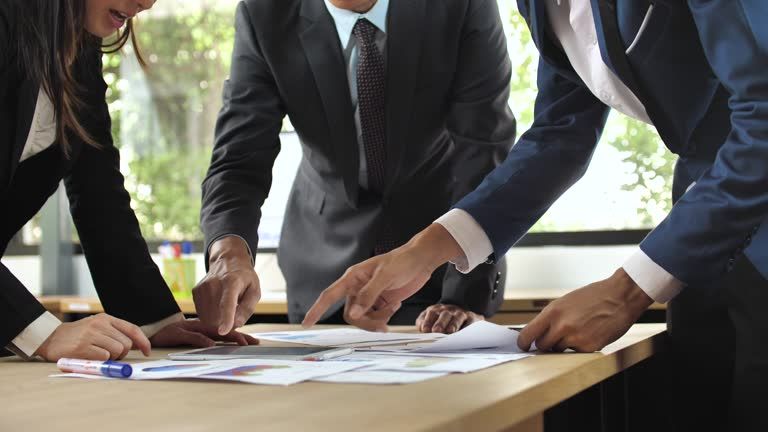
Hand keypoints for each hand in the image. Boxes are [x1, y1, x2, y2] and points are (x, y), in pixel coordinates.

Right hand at [34, 313, 150, 361]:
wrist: (50, 338)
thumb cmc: (77, 335)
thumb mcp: (97, 327)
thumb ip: (114, 333)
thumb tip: (135, 346)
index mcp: (106, 318)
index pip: (132, 329)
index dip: (143, 342)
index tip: (147, 351)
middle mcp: (100, 324)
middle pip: (126, 343)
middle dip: (122, 353)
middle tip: (110, 355)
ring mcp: (91, 335)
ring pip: (116, 351)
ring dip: (111, 358)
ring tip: (98, 355)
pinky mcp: (82, 347)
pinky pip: (104, 357)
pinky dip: (101, 361)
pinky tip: (90, 357)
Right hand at [149, 319, 258, 347]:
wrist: (150, 328)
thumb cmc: (172, 334)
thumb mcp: (192, 335)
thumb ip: (206, 337)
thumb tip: (221, 347)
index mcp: (204, 324)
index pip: (225, 328)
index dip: (239, 334)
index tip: (253, 342)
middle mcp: (199, 324)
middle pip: (222, 329)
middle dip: (239, 336)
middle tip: (252, 343)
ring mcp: (189, 327)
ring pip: (211, 330)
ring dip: (227, 337)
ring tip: (240, 343)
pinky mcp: (177, 332)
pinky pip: (192, 336)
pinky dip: (202, 340)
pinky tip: (211, 345)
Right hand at [193, 236, 260, 334]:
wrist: (228, 261)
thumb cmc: (244, 278)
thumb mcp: (255, 290)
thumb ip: (248, 308)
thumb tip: (237, 324)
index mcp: (232, 282)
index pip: (227, 303)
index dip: (226, 319)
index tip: (222, 331)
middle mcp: (213, 284)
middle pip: (216, 316)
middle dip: (226, 323)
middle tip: (236, 315)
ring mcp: (202, 287)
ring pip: (207, 318)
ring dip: (218, 320)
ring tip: (228, 308)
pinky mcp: (195, 292)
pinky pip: (202, 314)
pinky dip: (211, 315)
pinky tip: (218, 306)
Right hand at [303, 224, 462, 327]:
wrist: (421, 260)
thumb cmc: (402, 261)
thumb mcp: (385, 277)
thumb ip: (368, 295)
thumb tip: (353, 315)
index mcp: (352, 278)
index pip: (329, 295)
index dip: (316, 310)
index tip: (306, 323)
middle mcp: (357, 288)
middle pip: (351, 314)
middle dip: (366, 321)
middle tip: (384, 321)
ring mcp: (369, 296)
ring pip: (362, 318)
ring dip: (377, 320)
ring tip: (393, 308)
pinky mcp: (380, 302)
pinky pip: (375, 318)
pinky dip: (384, 317)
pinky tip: (395, 306)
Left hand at [416, 304, 483, 333]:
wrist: (464, 315)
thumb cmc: (444, 322)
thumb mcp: (432, 320)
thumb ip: (424, 324)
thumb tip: (421, 330)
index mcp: (437, 310)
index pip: (431, 313)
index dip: (427, 321)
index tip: (424, 330)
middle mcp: (449, 310)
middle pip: (444, 314)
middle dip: (440, 322)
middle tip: (436, 331)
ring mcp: (461, 313)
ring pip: (458, 316)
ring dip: (453, 324)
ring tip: (450, 332)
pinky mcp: (472, 318)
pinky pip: (470, 321)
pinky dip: (467, 326)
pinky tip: (464, 333)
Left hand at [517, 268, 653, 352]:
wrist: (620, 297)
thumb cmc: (593, 297)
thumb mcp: (565, 302)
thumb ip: (551, 318)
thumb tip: (537, 332)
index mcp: (553, 312)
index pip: (528, 334)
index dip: (523, 343)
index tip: (523, 346)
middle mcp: (562, 326)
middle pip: (542, 346)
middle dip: (545, 344)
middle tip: (553, 338)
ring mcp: (576, 338)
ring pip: (558, 351)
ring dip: (563, 345)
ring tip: (577, 331)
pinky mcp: (589, 348)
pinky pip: (575, 353)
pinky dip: (579, 347)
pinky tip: (588, 334)